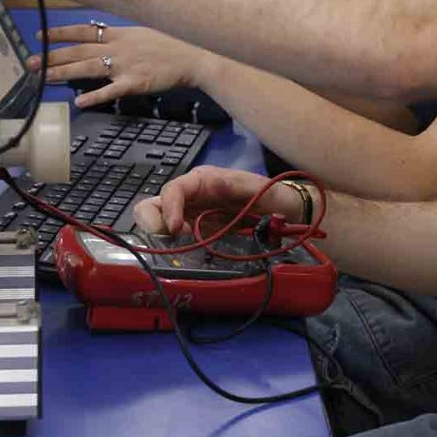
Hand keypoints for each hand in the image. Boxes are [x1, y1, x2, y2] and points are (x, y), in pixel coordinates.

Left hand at [30, 25, 211, 108]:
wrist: (193, 56)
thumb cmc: (170, 44)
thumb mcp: (142, 32)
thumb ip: (120, 36)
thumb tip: (101, 34)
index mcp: (119, 34)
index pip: (83, 30)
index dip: (60, 33)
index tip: (39, 35)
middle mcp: (117, 47)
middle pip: (78, 51)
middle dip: (52, 56)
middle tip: (29, 62)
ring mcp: (125, 65)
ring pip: (87, 69)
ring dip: (63, 73)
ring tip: (42, 78)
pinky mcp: (135, 83)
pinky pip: (111, 90)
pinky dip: (95, 96)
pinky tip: (79, 102)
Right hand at [133, 165, 305, 234]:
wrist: (285, 213)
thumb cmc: (271, 195)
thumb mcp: (256, 187)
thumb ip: (238, 186)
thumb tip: (217, 187)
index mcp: (202, 181)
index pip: (174, 189)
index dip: (169, 208)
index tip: (176, 230)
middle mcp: (191, 197)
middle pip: (153, 205)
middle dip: (151, 223)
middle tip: (170, 241)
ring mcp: (191, 217)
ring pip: (158, 224)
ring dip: (160, 239)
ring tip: (181, 249)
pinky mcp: (195, 234)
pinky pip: (174, 241)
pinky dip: (173, 250)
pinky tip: (188, 255)